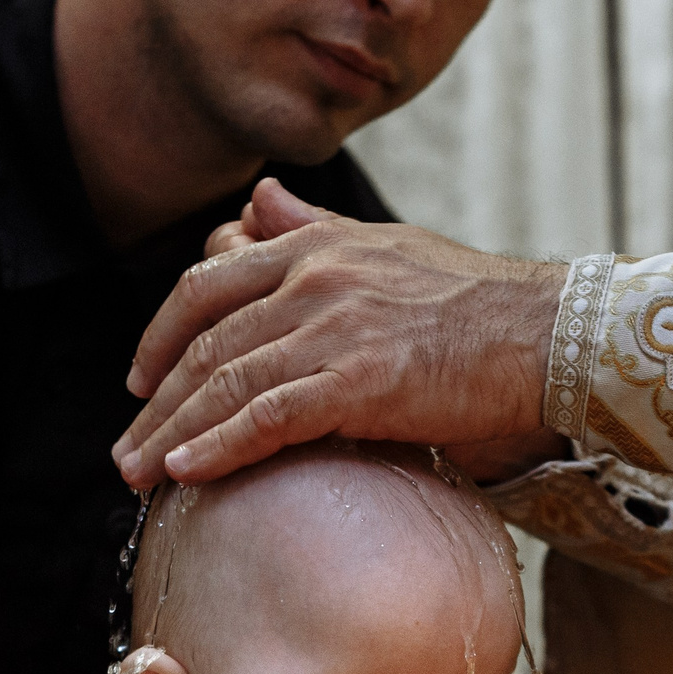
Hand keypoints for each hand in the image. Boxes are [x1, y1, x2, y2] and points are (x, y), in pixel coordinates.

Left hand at [113, 179, 564, 486]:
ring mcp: (333, 327)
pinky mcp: (358, 380)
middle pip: (204, 341)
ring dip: (172, 434)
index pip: (207, 285)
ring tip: (139, 475)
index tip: (141, 381)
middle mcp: (313, 276)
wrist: (547, 334)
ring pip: (225, 381)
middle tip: (125, 450)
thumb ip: (311, 226)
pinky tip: (188, 473)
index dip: (162, 334)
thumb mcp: (385, 245)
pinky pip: (267, 415)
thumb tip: (257, 198)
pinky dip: (219, 446)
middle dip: (155, 402)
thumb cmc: (476, 300)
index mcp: (315, 244)